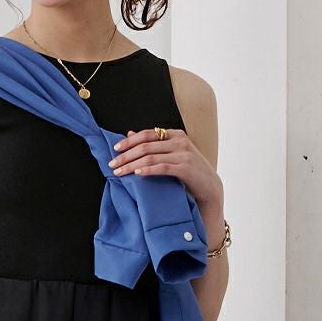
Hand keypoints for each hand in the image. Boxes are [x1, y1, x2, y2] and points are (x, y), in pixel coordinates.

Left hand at [107, 128, 221, 205]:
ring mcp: (184, 154)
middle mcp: (180, 142)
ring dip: (131, 165)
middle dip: (126, 156)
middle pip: (145, 146)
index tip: (115, 149)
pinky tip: (137, 174)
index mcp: (175, 135)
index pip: (147, 134)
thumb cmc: (187, 171)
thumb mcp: (171, 154)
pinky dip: (147, 170)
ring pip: (150, 157)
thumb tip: (128, 133)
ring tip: (119, 172)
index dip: (129, 141)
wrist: (209, 187)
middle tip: (112, 164)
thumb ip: (153, 144)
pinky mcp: (186, 168)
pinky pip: (162, 168)